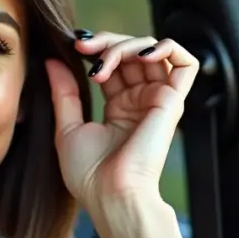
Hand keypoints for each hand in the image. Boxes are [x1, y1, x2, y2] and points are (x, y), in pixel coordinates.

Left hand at [45, 31, 198, 214]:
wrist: (110, 195)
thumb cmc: (89, 174)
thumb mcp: (67, 127)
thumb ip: (64, 92)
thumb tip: (54, 60)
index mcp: (118, 108)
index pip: (113, 63)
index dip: (95, 49)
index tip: (72, 49)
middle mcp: (140, 101)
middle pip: (132, 52)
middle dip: (107, 41)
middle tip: (83, 47)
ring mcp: (157, 100)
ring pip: (153, 51)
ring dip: (127, 45)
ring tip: (104, 62)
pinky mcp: (172, 102)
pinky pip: (184, 63)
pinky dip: (166, 48)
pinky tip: (142, 54)